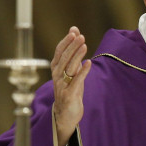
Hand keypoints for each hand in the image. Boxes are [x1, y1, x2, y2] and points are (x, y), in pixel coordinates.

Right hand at [51, 26, 91, 145]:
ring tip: (84, 45)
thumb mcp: (72, 70)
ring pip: (68, 68)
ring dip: (76, 56)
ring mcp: (62, 85)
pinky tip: (89, 63)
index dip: (66, 42)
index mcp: (56, 69)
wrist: (66, 114)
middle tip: (80, 36)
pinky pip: (76, 81)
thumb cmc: (70, 89)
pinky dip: (82, 72)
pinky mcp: (69, 95)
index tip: (74, 32)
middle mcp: (57, 76)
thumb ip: (74, 53)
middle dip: (71, 46)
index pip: (59, 52)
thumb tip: (76, 32)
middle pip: (63, 58)